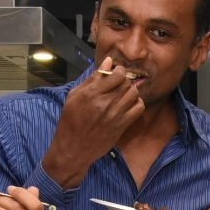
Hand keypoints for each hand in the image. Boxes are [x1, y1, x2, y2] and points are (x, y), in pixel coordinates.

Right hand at [39, 57, 144, 188]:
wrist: (73, 148)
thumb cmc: (71, 120)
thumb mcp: (75, 96)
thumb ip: (93, 78)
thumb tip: (108, 61)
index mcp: (91, 93)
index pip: (117, 74)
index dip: (119, 71)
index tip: (115, 73)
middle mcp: (104, 103)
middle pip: (126, 83)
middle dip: (124, 80)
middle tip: (118, 84)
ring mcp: (115, 115)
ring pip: (134, 94)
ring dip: (130, 90)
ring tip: (122, 94)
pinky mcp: (122, 125)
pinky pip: (138, 108)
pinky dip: (137, 103)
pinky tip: (128, 104)